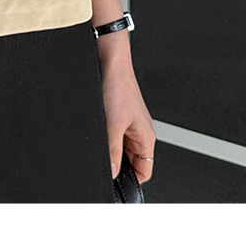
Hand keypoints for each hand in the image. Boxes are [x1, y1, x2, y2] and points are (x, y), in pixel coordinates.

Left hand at [101, 59, 155, 185]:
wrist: (110, 62)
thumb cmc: (118, 86)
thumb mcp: (112, 125)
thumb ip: (113, 151)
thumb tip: (112, 172)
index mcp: (146, 138)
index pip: (145, 171)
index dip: (132, 181)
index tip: (117, 184)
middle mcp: (140, 132)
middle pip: (132, 161)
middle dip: (119, 164)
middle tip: (105, 164)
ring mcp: (130, 124)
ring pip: (121, 148)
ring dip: (111, 150)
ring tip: (101, 143)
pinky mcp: (119, 115)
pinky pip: (115, 135)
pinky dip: (107, 138)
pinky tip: (98, 133)